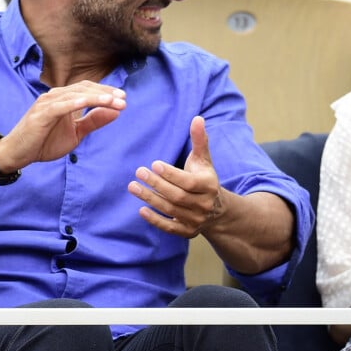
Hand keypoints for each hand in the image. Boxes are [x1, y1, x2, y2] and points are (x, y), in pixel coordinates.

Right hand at [0, 81, 125, 170]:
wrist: (18, 154)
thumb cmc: (45, 142)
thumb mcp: (76, 133)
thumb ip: (94, 121)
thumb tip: (115, 111)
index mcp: (64, 99)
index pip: (88, 89)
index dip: (106, 92)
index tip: (123, 98)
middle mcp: (56, 96)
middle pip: (85, 88)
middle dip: (106, 93)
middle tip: (123, 99)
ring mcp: (48, 103)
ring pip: (76, 94)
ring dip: (97, 97)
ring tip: (114, 102)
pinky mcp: (41, 113)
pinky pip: (61, 105)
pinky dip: (76, 102)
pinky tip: (90, 102)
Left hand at [128, 116, 222, 237]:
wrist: (217, 210)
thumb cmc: (204, 177)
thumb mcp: (203, 159)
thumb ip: (199, 140)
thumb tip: (197, 118)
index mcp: (209, 185)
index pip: (188, 182)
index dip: (171, 174)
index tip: (154, 164)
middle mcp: (204, 205)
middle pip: (177, 196)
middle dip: (157, 184)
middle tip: (139, 172)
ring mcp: (196, 220)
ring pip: (170, 210)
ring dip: (150, 199)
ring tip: (133, 186)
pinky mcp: (187, 232)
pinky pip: (170, 228)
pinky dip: (155, 220)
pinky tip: (141, 209)